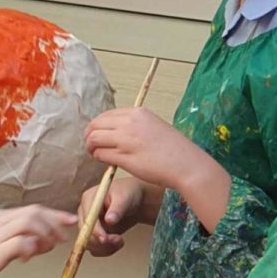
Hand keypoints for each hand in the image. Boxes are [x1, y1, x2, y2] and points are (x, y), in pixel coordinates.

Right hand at [0, 205, 76, 277]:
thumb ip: (20, 243)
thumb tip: (43, 243)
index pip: (33, 209)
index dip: (55, 214)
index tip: (70, 220)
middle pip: (35, 212)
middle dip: (55, 222)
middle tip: (66, 237)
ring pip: (30, 223)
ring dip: (45, 234)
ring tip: (49, 248)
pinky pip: (21, 243)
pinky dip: (31, 249)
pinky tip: (27, 259)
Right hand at [78, 175, 144, 256]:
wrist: (135, 200)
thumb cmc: (128, 193)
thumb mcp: (125, 198)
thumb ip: (117, 209)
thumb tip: (109, 220)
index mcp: (88, 199)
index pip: (86, 219)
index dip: (94, 231)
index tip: (105, 239)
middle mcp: (85, 212)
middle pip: (84, 233)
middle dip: (100, 241)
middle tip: (118, 240)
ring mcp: (89, 224)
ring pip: (89, 243)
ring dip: (104, 247)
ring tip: (120, 241)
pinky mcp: (95, 234)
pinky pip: (95, 248)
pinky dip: (106, 250)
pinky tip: (118, 243)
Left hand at [86, 107, 216, 190]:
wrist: (187, 165)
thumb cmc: (173, 149)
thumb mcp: (153, 126)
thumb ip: (133, 125)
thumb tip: (112, 131)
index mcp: (137, 113)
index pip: (105, 115)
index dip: (97, 126)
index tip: (97, 134)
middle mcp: (130, 123)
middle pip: (95, 125)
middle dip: (89, 136)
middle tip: (91, 145)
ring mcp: (126, 140)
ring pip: (94, 139)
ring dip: (91, 147)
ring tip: (95, 154)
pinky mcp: (125, 157)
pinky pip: (101, 154)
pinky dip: (98, 158)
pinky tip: (104, 161)